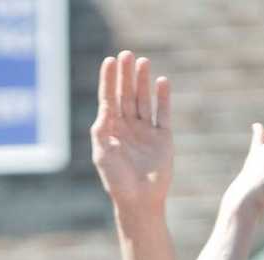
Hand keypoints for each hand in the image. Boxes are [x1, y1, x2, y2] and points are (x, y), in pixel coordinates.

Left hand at [90, 51, 171, 218]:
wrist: (139, 201)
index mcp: (111, 130)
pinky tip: (161, 81)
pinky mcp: (163, 138)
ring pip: (144, 100)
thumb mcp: (103, 154)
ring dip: (143, 81)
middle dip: (126, 75)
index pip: (109, 99)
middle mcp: (128, 127)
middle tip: (127, 54)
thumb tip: (105, 106)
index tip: (109, 61)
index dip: (109, 80)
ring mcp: (145, 131)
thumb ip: (101, 130)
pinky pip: (162, 113)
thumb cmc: (117, 181)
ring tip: (143, 62)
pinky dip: (162, 97)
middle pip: (126, 95)